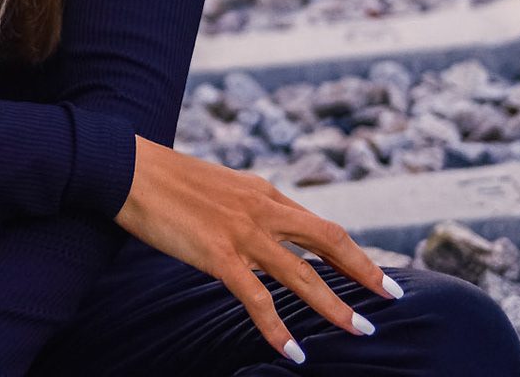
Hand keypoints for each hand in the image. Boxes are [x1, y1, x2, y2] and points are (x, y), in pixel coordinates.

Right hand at [113, 135, 397, 361]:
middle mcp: (262, 209)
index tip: (378, 272)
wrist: (127, 169)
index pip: (319, 225)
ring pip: (302, 273)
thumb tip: (265, 226)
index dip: (352, 251)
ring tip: (360, 329)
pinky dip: (278, 328)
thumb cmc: (165, 180)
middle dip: (364, 270)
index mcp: (263, 192)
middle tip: (392, 297)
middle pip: (327, 240)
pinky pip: (257, 298)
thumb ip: (247, 207)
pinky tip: (292, 351)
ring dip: (335, 304)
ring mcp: (242, 232)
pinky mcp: (218, 254)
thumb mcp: (219, 188)